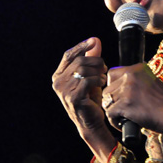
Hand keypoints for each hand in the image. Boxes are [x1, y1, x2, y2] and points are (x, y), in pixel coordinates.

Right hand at [52, 37, 116, 161]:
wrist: (91, 122)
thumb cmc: (90, 98)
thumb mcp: (91, 76)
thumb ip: (91, 59)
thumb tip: (95, 40)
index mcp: (59, 75)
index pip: (69, 55)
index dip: (81, 46)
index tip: (94, 41)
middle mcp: (58, 82)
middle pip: (78, 61)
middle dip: (95, 61)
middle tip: (104, 67)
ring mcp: (64, 90)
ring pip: (83, 70)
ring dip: (98, 71)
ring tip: (104, 77)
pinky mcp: (73, 97)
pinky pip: (87, 80)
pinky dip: (98, 79)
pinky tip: (102, 83)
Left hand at [102, 63, 162, 133]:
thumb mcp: (151, 83)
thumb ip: (136, 82)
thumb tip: (118, 89)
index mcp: (138, 68)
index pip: (112, 74)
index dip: (113, 87)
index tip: (120, 97)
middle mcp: (131, 75)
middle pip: (107, 88)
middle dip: (112, 101)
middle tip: (121, 111)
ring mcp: (128, 89)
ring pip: (107, 101)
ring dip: (113, 111)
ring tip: (122, 119)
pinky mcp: (125, 104)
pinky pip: (110, 113)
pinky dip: (114, 121)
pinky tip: (123, 124)